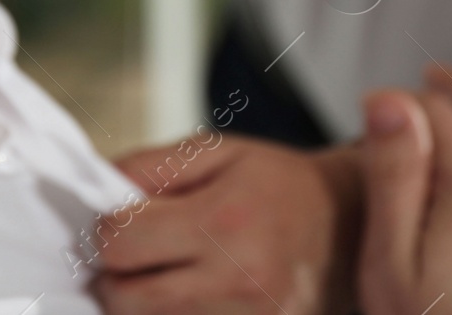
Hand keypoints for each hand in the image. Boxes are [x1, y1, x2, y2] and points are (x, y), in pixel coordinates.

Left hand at [91, 134, 361, 314]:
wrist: (353, 228)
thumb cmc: (280, 186)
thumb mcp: (221, 152)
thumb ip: (153, 167)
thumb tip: (98, 191)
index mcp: (224, 221)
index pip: (121, 243)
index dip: (105, 231)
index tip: (119, 223)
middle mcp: (237, 280)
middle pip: (125, 299)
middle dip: (114, 275)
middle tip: (131, 256)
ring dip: (139, 305)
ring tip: (159, 277)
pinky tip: (185, 297)